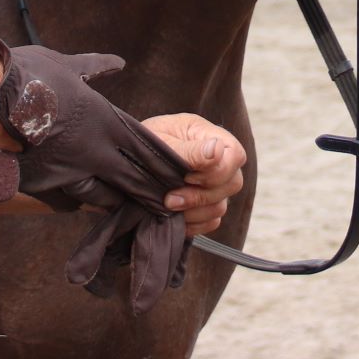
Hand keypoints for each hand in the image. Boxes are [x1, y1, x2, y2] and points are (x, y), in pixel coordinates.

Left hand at [139, 114, 246, 236]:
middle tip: (171, 197)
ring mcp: (212, 183)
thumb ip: (190, 150)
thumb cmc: (142, 143)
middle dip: (201, 195)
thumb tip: (218, 150)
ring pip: (222, 205)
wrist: (123, 162)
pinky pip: (212, 221)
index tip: (188, 176)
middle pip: (233, 183)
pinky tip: (174, 216)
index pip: (235, 154)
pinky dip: (194, 223)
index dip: (218, 170)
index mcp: (207, 135)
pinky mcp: (204, 205)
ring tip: (167, 205)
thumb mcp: (161, 141)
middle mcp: (215, 159)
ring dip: (194, 211)